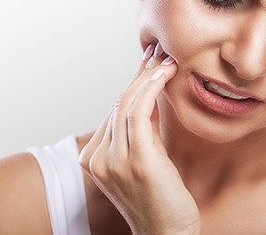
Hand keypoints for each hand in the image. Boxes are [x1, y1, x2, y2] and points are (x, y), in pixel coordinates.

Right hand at [79, 43, 200, 234]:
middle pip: (119, 103)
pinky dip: (151, 88)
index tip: (148, 62)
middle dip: (140, 73)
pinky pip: (139, 113)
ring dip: (148, 76)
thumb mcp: (145, 158)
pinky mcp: (136, 160)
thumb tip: (150, 97)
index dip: (133, 82)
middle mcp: (99, 158)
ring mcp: (114, 160)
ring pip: (127, 104)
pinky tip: (164, 74)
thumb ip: (141, 131)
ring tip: (166, 59)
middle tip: (158, 51)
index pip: (114, 109)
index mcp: (96, 158)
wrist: (167, 233)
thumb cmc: (160, 196)